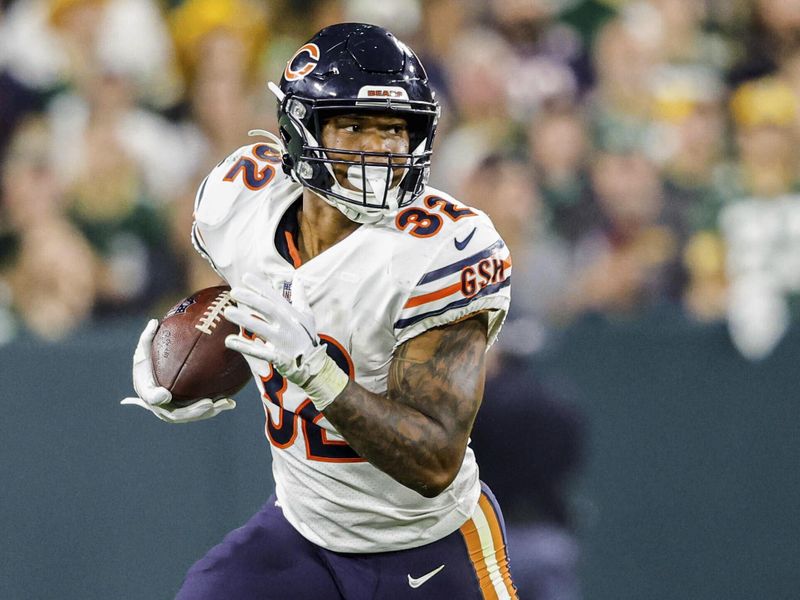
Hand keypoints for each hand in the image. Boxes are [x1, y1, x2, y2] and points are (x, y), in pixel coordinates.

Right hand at [121, 319, 235, 423]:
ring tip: (225, 403)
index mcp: (146, 390)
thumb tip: (153, 322)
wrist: (154, 372)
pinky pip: (201, 413)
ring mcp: (173, 411)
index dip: (155, 398)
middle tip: (208, 403)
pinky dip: (215, 409)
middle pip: (175, 414)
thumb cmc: (150, 358)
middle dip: (193, 411)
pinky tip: (231, 402)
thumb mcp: (145, 346)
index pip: (149, 397)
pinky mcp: (187, 410)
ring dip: (209, 412)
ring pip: (192, 416)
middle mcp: (159, 406)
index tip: (165, 394)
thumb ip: (148, 337)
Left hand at [223, 273, 347, 410]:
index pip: (274, 297)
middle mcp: (287, 325)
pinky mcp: (277, 357)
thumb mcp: (307, 316)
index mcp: (292, 315)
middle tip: (234, 292)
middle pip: (267, 309)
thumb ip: (301, 297)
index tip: (246, 277)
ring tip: (228, 312)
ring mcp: (282, 341)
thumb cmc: (307, 339)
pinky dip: (244, 346)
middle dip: (251, 299)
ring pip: (261, 328)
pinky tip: (229, 340)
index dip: (260, 286)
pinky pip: (258, 351)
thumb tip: (298, 279)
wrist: (314, 367)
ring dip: (244, 320)